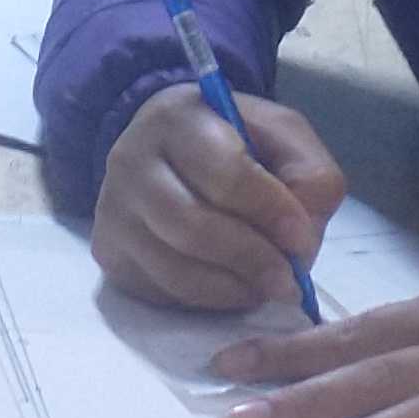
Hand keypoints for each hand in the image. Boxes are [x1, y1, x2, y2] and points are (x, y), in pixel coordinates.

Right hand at [96, 79, 348, 315]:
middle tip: (289, 280)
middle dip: (252, 259)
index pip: (224, 173)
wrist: (171, 152)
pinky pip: (161, 292)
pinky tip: (233, 286)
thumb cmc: (235, 142)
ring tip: (266, 286)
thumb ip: (309, 174)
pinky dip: (208, 300)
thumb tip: (300, 237)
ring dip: (232, 288)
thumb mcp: (282, 136)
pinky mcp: (109, 252)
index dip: (270, 211)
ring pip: (175, 268)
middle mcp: (130, 160)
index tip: (302, 238)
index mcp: (177, 117)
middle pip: (192, 227)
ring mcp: (112, 209)